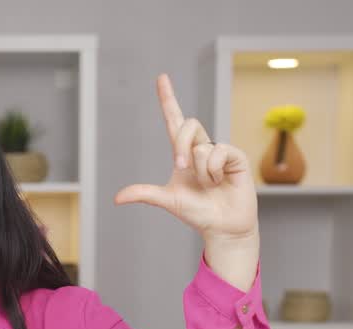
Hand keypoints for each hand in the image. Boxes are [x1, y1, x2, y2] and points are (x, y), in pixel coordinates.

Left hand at [115, 74, 258, 264]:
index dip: (168, 99)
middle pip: (188, 124)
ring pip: (201, 146)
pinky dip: (213, 171)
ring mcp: (219, 150)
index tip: (161, 77)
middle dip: (181, 145)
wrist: (222, 227)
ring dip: (200, 171)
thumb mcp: (167, 201)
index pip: (174, 120)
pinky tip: (221, 182)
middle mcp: (201, 147)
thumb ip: (145, 194)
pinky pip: (218, 152)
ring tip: (209, 185)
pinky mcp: (235, 156)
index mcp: (183, 153)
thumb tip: (117, 199)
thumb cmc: (197, 212)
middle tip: (181, 168)